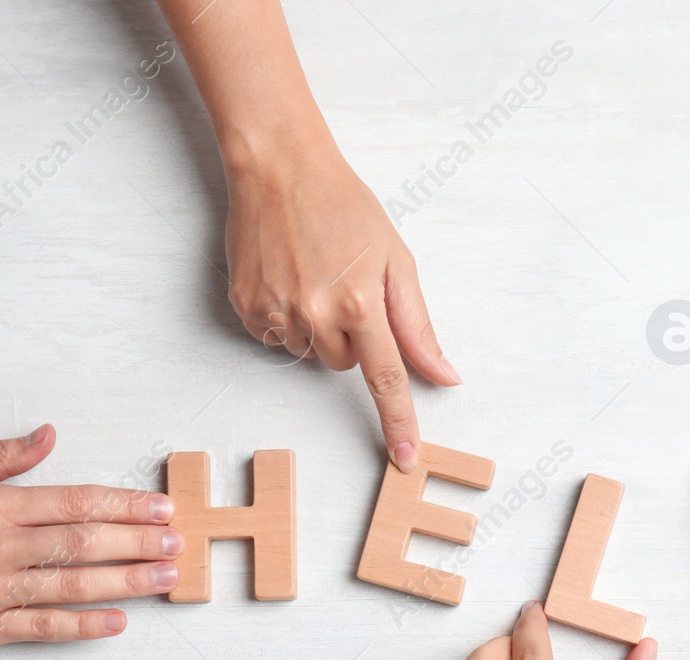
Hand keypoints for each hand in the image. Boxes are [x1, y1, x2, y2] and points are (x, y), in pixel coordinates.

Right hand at [0, 425, 181, 645]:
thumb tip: (47, 435)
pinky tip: (117, 623)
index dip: (122, 506)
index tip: (159, 507)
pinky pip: (43, 627)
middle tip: (178, 541)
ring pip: (72, 586)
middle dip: (138, 542)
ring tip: (165, 577)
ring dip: (126, 582)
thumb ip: (1, 458)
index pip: (74, 503)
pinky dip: (82, 625)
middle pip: (83, 544)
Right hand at [224, 151, 459, 471]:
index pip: (386, 380)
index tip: (406, 460)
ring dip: (317, 329)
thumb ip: (417, 325)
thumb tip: (443, 375)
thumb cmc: (343, 206)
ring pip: (310, 354)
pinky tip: (287, 279)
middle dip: (352, 338)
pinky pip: (276, 339)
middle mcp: (317, 313)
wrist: (278, 168)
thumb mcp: (395, 258)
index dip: (398, 423)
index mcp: (360, 302)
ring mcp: (276, 312)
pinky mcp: (246, 307)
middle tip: (345, 286)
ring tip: (312, 275)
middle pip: (345, 365)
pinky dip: (285, 320)